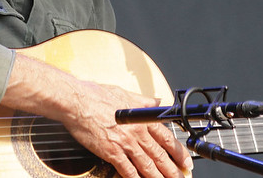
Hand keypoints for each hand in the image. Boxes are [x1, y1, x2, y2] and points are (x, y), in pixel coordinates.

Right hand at [61, 81, 192, 177]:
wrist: (77, 101)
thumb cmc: (96, 95)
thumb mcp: (125, 93)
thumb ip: (143, 100)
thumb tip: (156, 101)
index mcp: (141, 117)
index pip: (167, 138)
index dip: (178, 152)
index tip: (185, 161)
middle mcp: (136, 131)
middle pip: (160, 155)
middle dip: (172, 170)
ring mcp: (125, 143)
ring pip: (147, 165)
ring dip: (158, 177)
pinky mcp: (111, 152)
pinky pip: (127, 170)